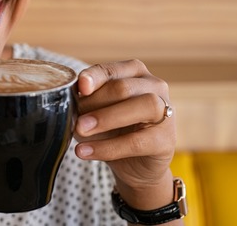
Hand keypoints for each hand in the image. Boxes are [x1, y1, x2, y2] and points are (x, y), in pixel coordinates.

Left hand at [74, 59, 176, 207]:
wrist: (133, 165)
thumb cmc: (112, 130)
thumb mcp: (94, 112)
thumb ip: (85, 103)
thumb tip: (69, 103)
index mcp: (133, 73)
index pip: (110, 70)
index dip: (94, 77)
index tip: (80, 87)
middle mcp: (154, 86)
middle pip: (124, 88)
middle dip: (95, 103)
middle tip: (74, 119)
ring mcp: (166, 111)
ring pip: (142, 106)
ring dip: (106, 119)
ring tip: (80, 131)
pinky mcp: (167, 139)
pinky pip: (138, 141)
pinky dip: (109, 147)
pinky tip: (87, 152)